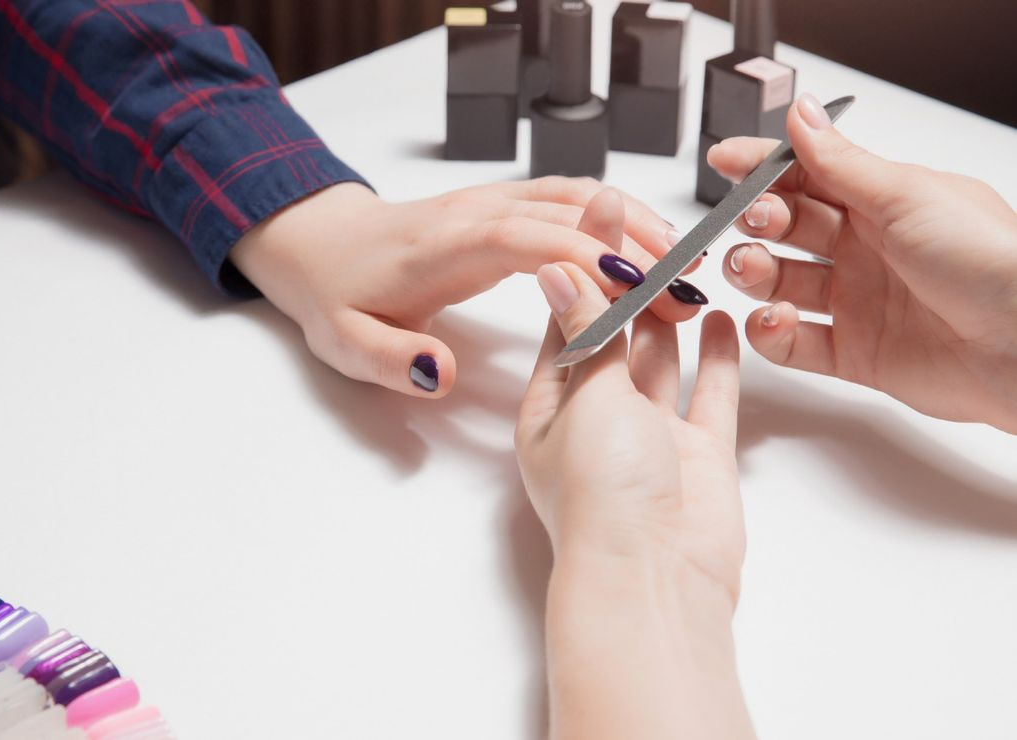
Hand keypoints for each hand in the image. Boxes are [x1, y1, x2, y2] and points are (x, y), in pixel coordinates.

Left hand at [230, 178, 704, 397]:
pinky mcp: (506, 208)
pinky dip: (616, 221)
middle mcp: (480, 213)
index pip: (530, 240)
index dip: (588, 258)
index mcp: (448, 245)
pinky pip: (572, 202)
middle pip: (572, 214)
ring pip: (581, 200)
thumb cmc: (338, 296)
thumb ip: (392, 360)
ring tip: (687, 272)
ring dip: (636, 229)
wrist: (322, 245)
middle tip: (687, 291)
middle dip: (636, 249)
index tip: (641, 290)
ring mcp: (495, 203)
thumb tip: (442, 373)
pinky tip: (649, 252)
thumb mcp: (348, 343)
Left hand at [516, 190, 753, 739]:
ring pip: (660, 359)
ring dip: (669, 312)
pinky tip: (719, 317)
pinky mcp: (699, 454)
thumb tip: (557, 270)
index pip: (566, 320)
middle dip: (629, 281)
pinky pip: (708, 395)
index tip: (600, 212)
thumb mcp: (585, 398)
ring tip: (685, 257)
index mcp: (550, 409)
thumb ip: (586, 332)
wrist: (655, 579)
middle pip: (614, 334)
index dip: (583, 266)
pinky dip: (715, 358)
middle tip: (648, 223)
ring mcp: (650, 436)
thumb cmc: (602, 494)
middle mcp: (597, 420)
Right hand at [709, 93, 1016, 432]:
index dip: (764, 168)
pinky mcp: (854, 354)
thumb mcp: (906, 196)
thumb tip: (799, 116)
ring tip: (750, 269)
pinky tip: (772, 319)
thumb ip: (840, 162)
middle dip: (758, 221)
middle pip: (788, 229)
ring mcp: (858, 303)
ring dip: (754, 274)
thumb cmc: (987, 261)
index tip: (724, 161)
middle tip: (751, 221)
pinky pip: (794, 344)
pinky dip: (771, 333)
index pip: (808, 176)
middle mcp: (867, 250)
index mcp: (884, 202)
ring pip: (781, 284)